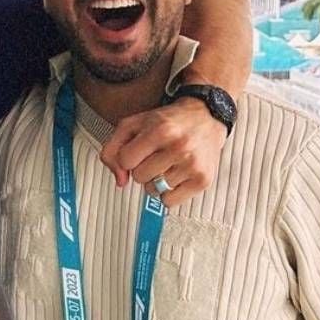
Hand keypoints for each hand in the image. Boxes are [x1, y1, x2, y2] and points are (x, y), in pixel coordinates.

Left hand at [99, 97, 226, 207]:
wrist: (205, 117)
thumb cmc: (166, 122)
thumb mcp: (133, 125)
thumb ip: (113, 149)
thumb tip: (120, 181)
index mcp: (160, 130)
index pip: (125, 160)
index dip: (127, 157)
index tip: (138, 150)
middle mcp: (178, 147)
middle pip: (139, 177)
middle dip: (142, 168)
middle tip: (155, 156)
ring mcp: (192, 165)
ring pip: (153, 191)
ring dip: (156, 180)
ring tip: (167, 163)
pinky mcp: (202, 180)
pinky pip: (169, 202)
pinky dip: (168, 193)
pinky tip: (175, 176)